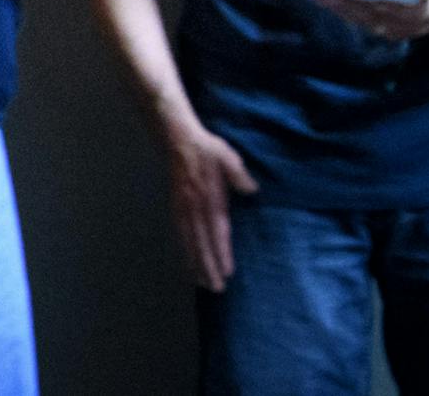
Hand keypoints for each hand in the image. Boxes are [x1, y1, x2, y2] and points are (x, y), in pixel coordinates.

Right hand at [164, 119, 256, 291]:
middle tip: (215, 288)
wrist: (178, 139)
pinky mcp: (176, 207)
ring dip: (195, 263)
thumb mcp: (227, 156)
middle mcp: (194, 207)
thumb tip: (252, 190)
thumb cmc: (207, 149)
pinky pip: (180, 233)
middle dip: (208, 266)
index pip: (217, 230)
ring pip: (189, 241)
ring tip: (201, 282)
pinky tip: (188, 261)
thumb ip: (238, 174)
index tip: (226, 272)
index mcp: (208, 197)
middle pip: (201, 242)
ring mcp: (183, 208)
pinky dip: (184, 250)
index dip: (221, 252)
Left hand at [317, 0, 428, 40]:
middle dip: (347, 6)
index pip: (395, 10)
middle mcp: (408, 26)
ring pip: (365, 22)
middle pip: (373, 17)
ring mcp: (398, 32)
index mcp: (423, 12)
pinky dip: (347, 14)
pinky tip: (330, 4)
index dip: (374, 5)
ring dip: (341, 11)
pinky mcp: (388, 33)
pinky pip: (364, 24)